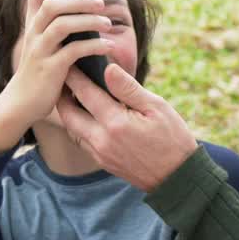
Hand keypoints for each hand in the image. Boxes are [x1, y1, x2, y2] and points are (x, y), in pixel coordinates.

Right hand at [0, 0, 115, 153]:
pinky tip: (109, 47)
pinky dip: (94, 46)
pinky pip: (73, 51)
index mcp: (32, 21)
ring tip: (107, 25)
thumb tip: (86, 4)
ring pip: (62, 24)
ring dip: (89, 21)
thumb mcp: (45, 43)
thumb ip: (59, 24)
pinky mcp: (50, 69)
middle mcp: (33, 32)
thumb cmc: (39, 71)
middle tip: (101, 4)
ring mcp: (40, 50)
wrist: (20, 105)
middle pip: (53, 2)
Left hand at [56, 64, 197, 191]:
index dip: (74, 76)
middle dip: (61, 94)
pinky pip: (80, 140)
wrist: (177, 177)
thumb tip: (108, 68)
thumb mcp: (156, 108)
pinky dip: (77, 125)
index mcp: (115, 123)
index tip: (68, 62)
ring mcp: (99, 153)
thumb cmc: (172, 138)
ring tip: (69, 93)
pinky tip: (83, 115)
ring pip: (71, 128)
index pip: (85, 93)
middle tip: (62, 77)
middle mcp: (101, 140)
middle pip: (67, 113)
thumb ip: (128, 89)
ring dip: (67, 111)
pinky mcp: (101, 161)